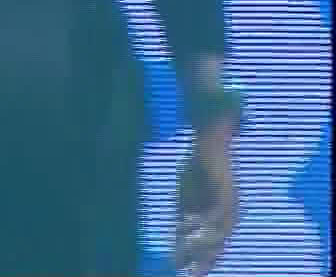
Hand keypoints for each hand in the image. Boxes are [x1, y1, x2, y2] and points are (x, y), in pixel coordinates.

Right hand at [174, 120, 238, 274]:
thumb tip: (176, 237)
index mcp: (219, 218)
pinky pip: (215, 214)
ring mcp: (230, 205)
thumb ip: (183, 215)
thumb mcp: (186, 195)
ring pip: (218, 233)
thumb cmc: (198, 168)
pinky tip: (185, 226)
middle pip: (218, 246)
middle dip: (203, 261)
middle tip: (190, 274)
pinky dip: (201, 222)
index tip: (181, 272)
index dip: (198, 261)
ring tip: (185, 251)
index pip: (210, 247)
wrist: (210, 142)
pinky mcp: (228, 193)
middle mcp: (228, 216)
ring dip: (201, 244)